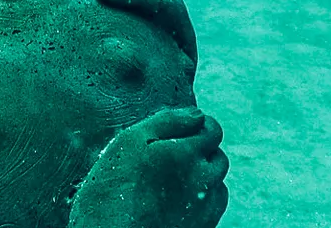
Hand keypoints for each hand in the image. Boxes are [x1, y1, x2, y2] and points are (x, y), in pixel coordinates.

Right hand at [68, 107, 229, 227]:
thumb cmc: (113, 189)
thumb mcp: (130, 142)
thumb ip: (167, 121)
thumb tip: (197, 114)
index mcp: (185, 153)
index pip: (212, 129)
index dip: (198, 126)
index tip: (181, 131)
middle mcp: (203, 179)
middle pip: (218, 155)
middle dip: (202, 151)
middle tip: (172, 156)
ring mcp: (205, 207)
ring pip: (217, 181)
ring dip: (203, 175)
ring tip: (173, 180)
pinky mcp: (203, 226)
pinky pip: (215, 205)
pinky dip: (203, 198)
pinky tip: (178, 200)